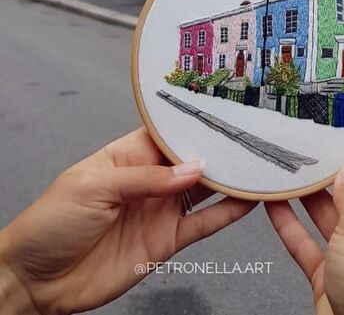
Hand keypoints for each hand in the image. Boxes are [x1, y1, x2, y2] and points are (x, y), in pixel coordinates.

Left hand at [0, 128, 254, 314]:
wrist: (36, 282)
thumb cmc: (51, 222)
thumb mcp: (94, 187)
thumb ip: (146, 178)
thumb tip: (192, 168)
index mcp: (129, 155)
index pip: (170, 132)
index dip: (195, 121)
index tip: (225, 109)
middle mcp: (150, 179)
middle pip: (194, 159)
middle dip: (221, 147)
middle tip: (253, 135)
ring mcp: (160, 209)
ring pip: (205, 189)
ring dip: (231, 178)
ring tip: (260, 163)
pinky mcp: (166, 241)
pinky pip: (204, 223)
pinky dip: (228, 213)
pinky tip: (248, 201)